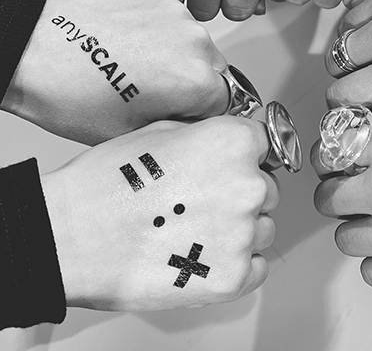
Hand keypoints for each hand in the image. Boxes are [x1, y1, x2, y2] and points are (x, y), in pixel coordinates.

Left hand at [1, 0, 229, 144]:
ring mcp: (176, 13)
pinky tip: (133, 39)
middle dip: (193, 81)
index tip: (183, 110)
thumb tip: (197, 118)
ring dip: (177, 52)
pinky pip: (174, 15)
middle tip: (156, 89)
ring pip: (194, 40)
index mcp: (196, 81)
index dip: (201, 110)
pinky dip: (160, 26)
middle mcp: (194, 42)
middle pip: (214, 68)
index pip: (226, 101)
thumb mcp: (135, 134)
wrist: (33, 54)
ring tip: (138, 62)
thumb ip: (180, 126)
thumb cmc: (71, 96)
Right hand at [43, 117, 278, 309]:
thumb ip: (207, 135)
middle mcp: (246, 186)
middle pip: (265, 188)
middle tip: (202, 201)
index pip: (262, 144)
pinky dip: (237, 263)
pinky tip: (203, 255)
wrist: (68, 236)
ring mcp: (241, 235)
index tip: (229, 165)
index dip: (242, 154)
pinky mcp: (230, 278)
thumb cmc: (106, 182)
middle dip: (240, 192)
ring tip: (195, 230)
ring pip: (262, 228)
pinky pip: (256, 267)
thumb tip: (226, 143)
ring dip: (239, 229)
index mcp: (232, 144)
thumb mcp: (161, 131)